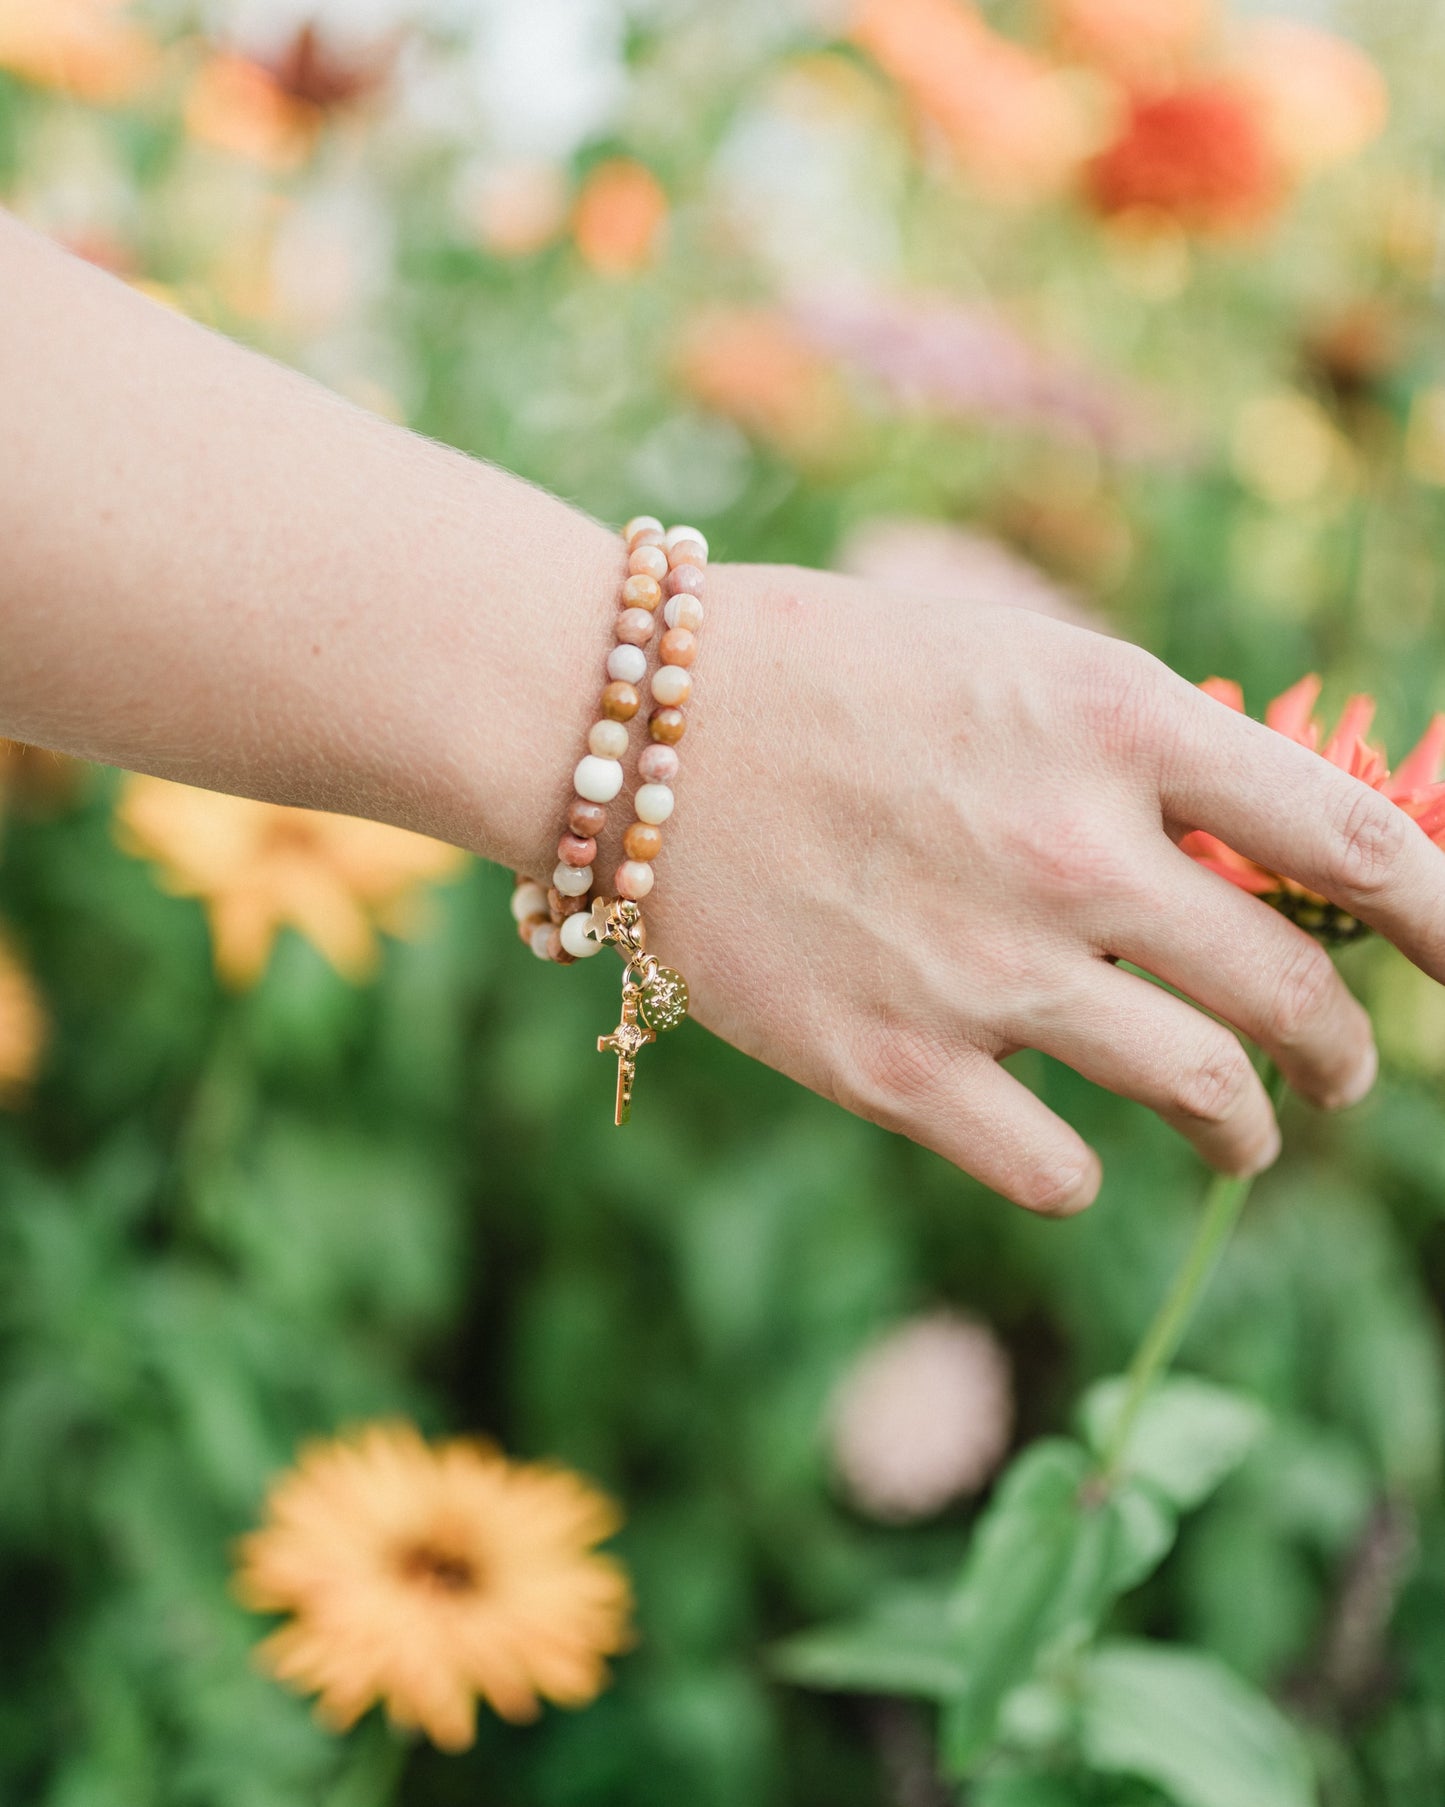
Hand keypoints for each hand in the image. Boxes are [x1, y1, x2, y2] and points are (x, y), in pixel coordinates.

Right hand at [647, 563, 1444, 1213]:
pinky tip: (1069, 1151)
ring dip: (1245, 1127)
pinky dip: (1085, 1169)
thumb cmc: (821, 670)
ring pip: (1200, 1094)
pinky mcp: (896, 1069)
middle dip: (1342, 1050)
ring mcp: (989, 970)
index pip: (1353, 832)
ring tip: (1244, 1133)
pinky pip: (1059, 1169)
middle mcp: (1076, 848)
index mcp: (1116, 720)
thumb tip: (1254, 861)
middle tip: (1341, 1074)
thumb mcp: (1007, 659)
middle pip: (1292, 988)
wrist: (626, 723)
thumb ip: (1138, 754)